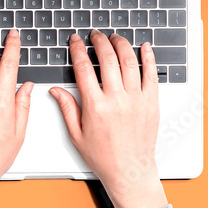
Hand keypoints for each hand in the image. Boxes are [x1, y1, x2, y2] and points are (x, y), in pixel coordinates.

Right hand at [50, 30, 167, 207]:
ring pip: (129, 62)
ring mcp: (136, 100)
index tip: (76, 41)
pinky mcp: (152, 103)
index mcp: (96, 107)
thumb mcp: (77, 135)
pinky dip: (149, 58)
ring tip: (115, 38)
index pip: (84, 69)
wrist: (130, 171)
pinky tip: (144, 47)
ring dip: (121, 45)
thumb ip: (67, 108)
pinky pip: (152, 74)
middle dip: (99, 41)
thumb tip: (56, 90)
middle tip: (95, 35)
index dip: (78, 50)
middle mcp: (117, 100)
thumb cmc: (104, 157)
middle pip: (107, 59)